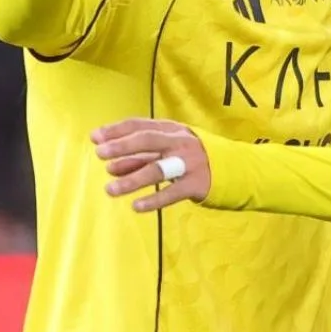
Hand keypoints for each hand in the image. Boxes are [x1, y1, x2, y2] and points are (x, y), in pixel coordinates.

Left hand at [92, 118, 211, 212]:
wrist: (235, 170)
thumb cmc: (193, 159)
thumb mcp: (170, 150)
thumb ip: (141, 156)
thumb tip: (111, 166)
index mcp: (172, 129)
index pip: (140, 125)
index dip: (116, 130)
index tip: (95, 138)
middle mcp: (180, 142)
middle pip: (148, 141)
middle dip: (122, 146)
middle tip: (100, 154)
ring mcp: (189, 163)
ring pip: (157, 169)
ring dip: (131, 179)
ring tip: (110, 189)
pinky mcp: (196, 184)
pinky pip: (172, 193)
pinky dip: (153, 200)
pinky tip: (136, 206)